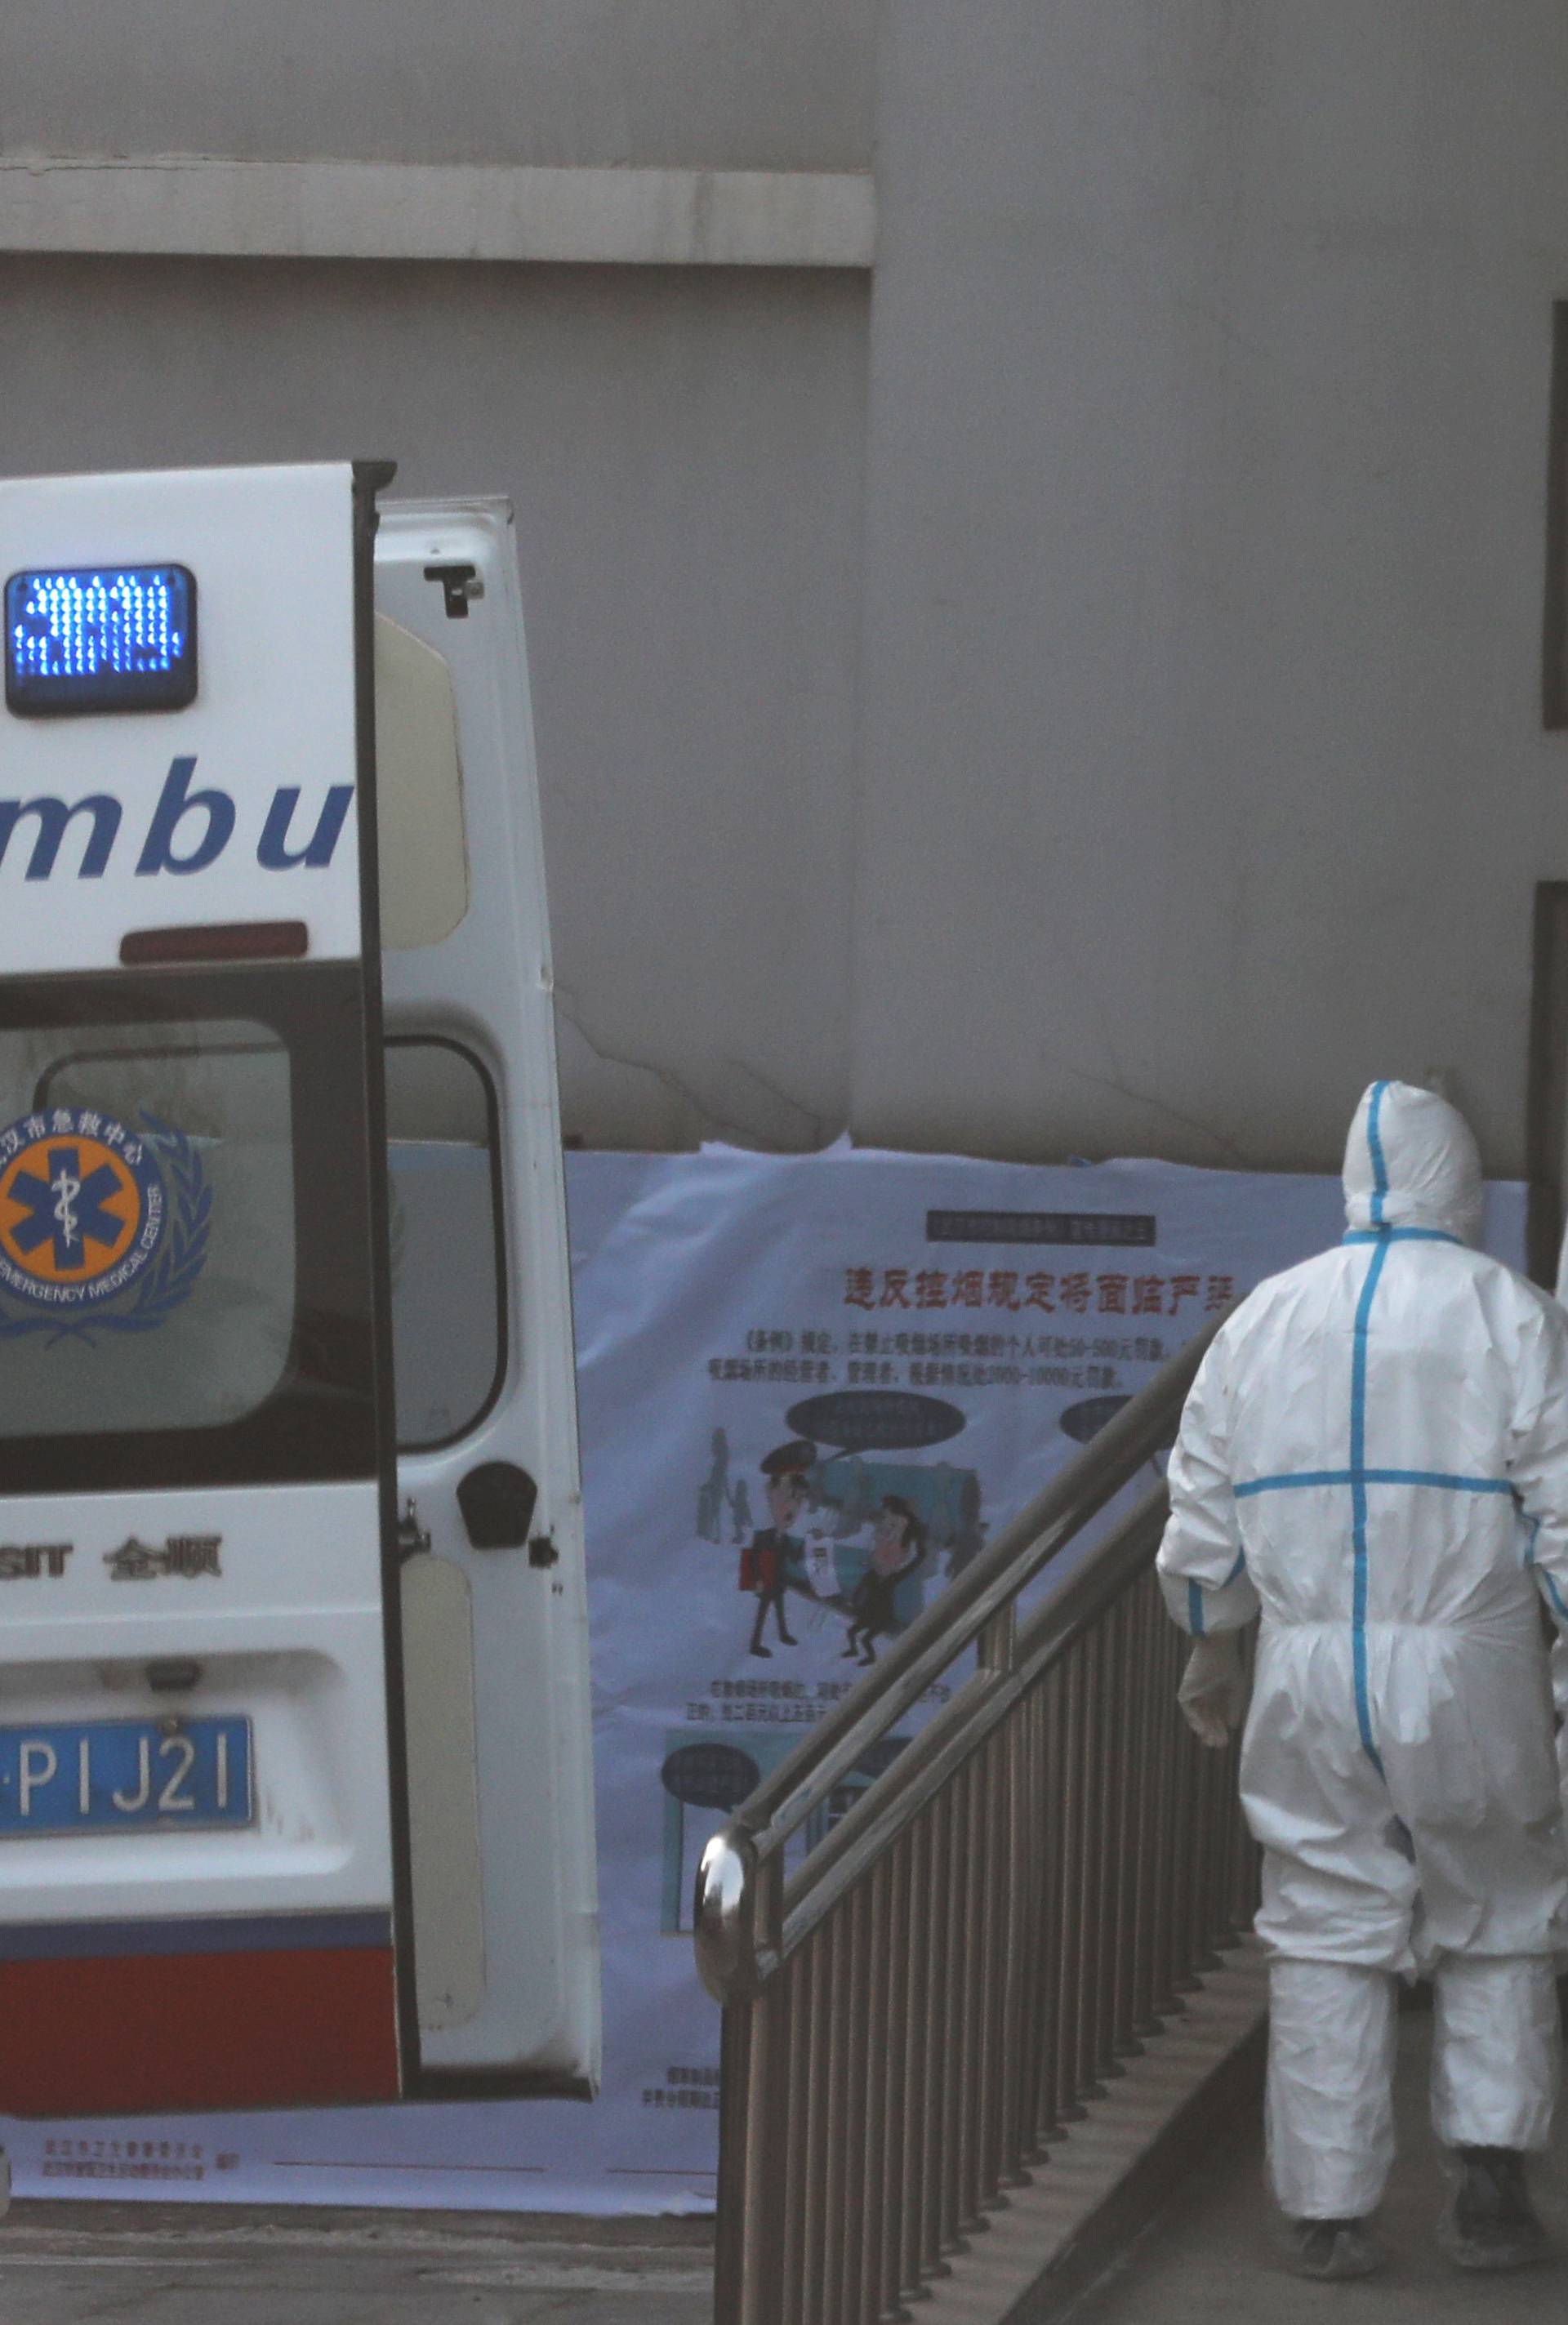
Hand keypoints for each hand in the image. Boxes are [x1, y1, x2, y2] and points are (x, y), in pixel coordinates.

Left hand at [1178, 1631, 1247, 1747]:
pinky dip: (1194, 1719)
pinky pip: (1188, 1708)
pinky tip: (1201, 1729)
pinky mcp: (1186, 1690)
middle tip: (1218, 1745)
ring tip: (1210, 1741)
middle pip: (1207, 1719)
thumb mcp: (1237, 1690)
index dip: (1220, 1729)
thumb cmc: (1229, 1666)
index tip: (1225, 1741)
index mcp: (1217, 1695)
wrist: (1218, 1650)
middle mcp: (1205, 1696)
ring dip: (1203, 1729)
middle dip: (1212, 1732)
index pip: (1217, 1717)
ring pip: (1197, 1717)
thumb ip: (1235, 1708)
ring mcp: (1194, 1694)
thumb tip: (1232, 1726)